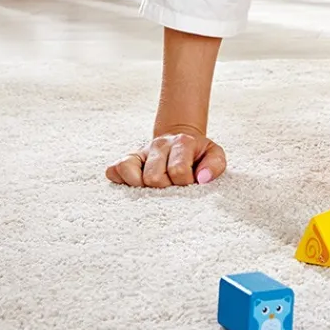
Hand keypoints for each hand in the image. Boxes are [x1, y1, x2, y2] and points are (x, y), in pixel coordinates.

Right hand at [105, 128, 225, 187]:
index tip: (189, 183)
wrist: (182, 141)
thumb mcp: (214, 155)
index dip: (184, 183)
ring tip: (158, 188)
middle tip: (172, 187)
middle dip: (165, 189)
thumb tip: (202, 178)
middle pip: (154, 178)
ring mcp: (142, 151)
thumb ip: (215, 166)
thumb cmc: (198, 155)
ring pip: (135, 178)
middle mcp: (160, 144)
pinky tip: (137, 185)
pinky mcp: (127, 159)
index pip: (178, 171)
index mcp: (183, 142)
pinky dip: (123, 182)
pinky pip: (114, 171)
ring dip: (147, 189)